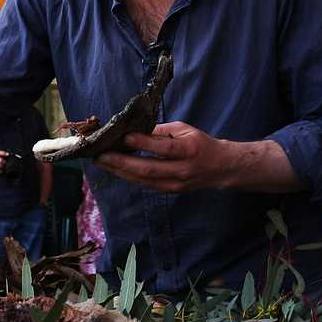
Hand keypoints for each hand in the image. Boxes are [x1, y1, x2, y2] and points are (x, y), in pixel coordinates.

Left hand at [94, 121, 230, 192]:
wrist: (220, 168)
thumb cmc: (200, 144)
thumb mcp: (185, 130)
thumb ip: (160, 131)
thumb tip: (134, 130)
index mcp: (189, 150)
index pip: (164, 148)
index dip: (143, 143)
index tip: (124, 137)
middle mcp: (182, 170)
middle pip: (148, 169)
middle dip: (121, 163)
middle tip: (101, 155)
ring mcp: (176, 184)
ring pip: (143, 180)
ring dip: (120, 172)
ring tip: (103, 162)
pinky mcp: (170, 191)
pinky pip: (146, 185)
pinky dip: (129, 177)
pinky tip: (116, 169)